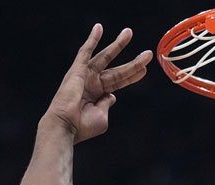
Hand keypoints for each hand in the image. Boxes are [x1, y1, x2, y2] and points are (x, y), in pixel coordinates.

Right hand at [46, 24, 150, 142]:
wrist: (66, 127)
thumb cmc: (82, 126)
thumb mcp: (102, 116)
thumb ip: (107, 104)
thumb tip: (112, 96)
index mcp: (98, 96)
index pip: (119, 82)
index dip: (132, 76)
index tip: (144, 70)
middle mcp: (92, 84)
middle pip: (117, 70)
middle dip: (133, 62)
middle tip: (148, 54)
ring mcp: (85, 76)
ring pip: (105, 57)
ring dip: (117, 45)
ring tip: (129, 32)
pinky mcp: (77, 70)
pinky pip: (85, 52)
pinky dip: (92, 40)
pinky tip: (99, 28)